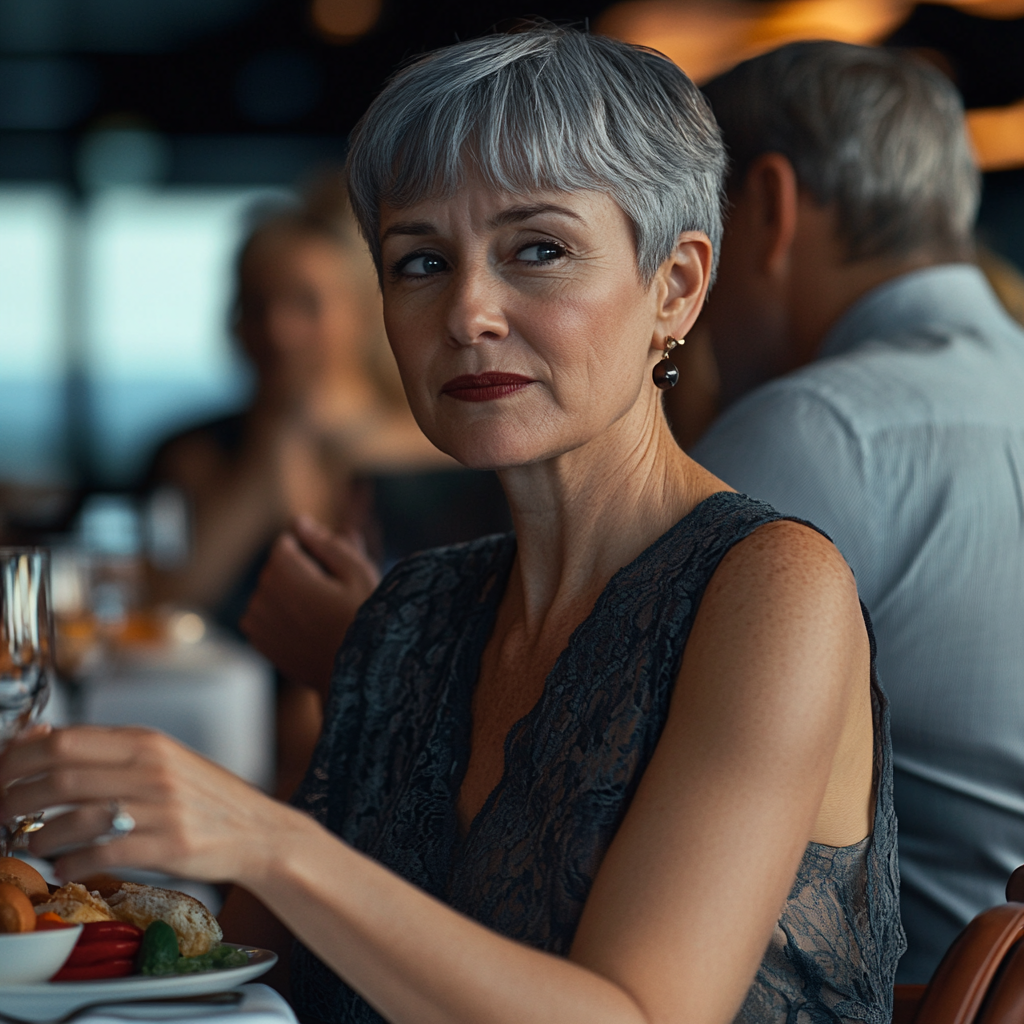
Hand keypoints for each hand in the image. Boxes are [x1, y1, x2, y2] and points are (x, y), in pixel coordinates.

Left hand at [0, 726, 292, 883]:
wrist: (259, 832)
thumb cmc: (206, 797)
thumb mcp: (163, 758)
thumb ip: (109, 750)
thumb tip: (40, 738)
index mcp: (148, 742)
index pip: (66, 741)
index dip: (19, 758)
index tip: (1, 772)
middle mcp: (152, 770)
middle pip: (60, 778)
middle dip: (15, 797)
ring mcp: (160, 809)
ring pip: (74, 819)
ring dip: (38, 836)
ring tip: (30, 843)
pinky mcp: (166, 847)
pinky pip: (100, 855)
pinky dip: (70, 863)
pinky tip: (64, 865)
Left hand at [241, 517, 380, 697]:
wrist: (352, 677)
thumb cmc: (362, 621)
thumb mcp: (356, 573)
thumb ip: (325, 542)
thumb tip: (299, 521)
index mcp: (285, 570)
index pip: (287, 542)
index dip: (313, 554)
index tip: (333, 576)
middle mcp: (262, 592)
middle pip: (277, 565)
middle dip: (300, 572)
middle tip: (332, 597)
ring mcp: (256, 617)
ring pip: (271, 588)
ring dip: (290, 593)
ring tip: (320, 616)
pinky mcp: (256, 637)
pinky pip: (264, 610)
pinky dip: (281, 613)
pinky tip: (306, 628)